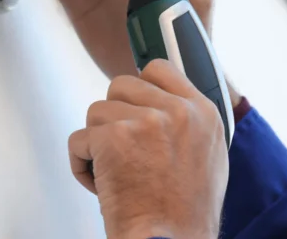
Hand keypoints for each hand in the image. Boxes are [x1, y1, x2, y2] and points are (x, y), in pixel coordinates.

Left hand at [68, 59, 228, 238]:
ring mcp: (145, 121)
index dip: (140, 86)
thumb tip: (160, 102)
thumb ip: (187, 123)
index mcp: (202, 113)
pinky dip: (81, 163)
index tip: (132, 105)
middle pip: (122, 85)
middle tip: (121, 148)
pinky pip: (79, 139)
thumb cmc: (185, 216)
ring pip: (97, 111)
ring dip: (98, 141)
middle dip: (114, 115)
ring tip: (113, 173)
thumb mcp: (208, 157)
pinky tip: (100, 184)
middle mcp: (176, 111)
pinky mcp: (113, 137)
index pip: (161, 69)